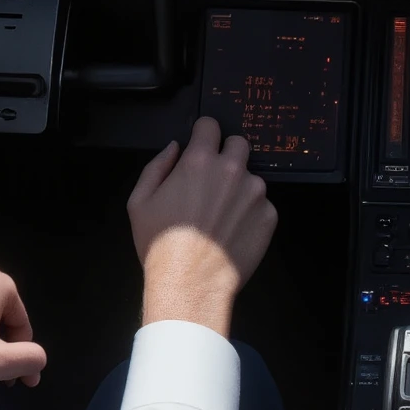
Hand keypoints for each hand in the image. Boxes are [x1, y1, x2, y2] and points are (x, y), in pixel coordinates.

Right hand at [128, 117, 276, 339]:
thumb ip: (157, 166)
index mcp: (200, 161)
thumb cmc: (160, 244)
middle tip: (214, 180)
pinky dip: (251, 213)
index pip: (210, 125)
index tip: (201, 146)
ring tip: (222, 215)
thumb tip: (175, 147)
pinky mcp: (269, 216)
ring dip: (240, 187)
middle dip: (227, 155)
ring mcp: (255, 193)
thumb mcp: (140, 202)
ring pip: (251, 177)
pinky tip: (233, 232)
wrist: (189, 285)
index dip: (204, 134)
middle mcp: (232, 170)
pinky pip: (262, 205)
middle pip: (239, 143)